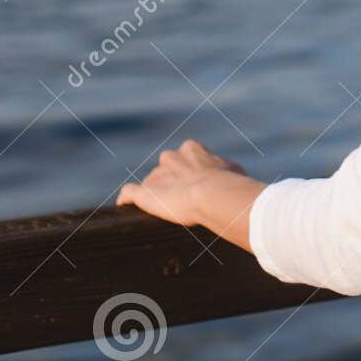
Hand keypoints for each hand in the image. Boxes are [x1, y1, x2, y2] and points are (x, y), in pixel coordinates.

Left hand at [118, 140, 262, 245]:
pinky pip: (129, 193)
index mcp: (191, 149)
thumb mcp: (234, 169)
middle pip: (166, 168)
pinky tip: (127, 207)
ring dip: (156, 194)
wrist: (214, 194)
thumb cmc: (230, 182)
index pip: (184, 157)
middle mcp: (171, 158)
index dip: (190, 171)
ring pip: (151, 183)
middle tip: (183, 199)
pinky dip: (127, 200)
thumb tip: (234, 175)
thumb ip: (227, 169)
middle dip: (172, 181)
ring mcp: (156, 175)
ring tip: (166, 211)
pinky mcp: (143, 193)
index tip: (197, 184)